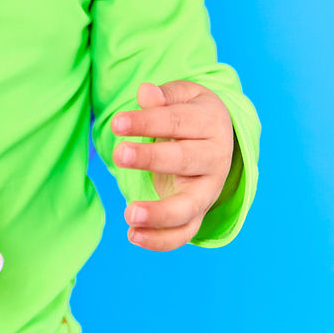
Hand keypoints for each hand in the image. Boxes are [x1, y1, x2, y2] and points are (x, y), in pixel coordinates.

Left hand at [111, 81, 234, 251]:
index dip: (147, 122)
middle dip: (151, 159)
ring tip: (128, 213)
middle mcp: (215, 159)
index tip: (116, 122)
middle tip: (118, 155)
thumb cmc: (190, 113)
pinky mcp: (199, 212)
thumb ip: (165, 96)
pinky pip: (185, 233)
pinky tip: (132, 235)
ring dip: (160, 213)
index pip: (177, 122)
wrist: (217, 137)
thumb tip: (146, 92)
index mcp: (211, 123)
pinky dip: (161, 240)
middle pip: (184, 160)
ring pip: (189, 206)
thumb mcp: (183, 96)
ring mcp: (209, 190)